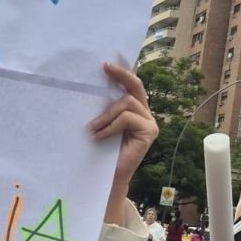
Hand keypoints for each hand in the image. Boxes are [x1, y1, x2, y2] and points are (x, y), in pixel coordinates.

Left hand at [89, 63, 158, 187]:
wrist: (107, 176)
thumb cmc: (101, 150)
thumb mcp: (101, 124)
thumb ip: (103, 108)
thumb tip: (90, 87)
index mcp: (133, 109)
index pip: (130, 85)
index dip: (121, 73)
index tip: (105, 64)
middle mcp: (144, 113)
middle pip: (135, 86)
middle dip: (121, 75)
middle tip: (105, 68)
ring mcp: (149, 122)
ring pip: (126, 103)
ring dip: (105, 114)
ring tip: (92, 128)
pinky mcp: (150, 131)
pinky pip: (127, 118)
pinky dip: (110, 126)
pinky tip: (99, 136)